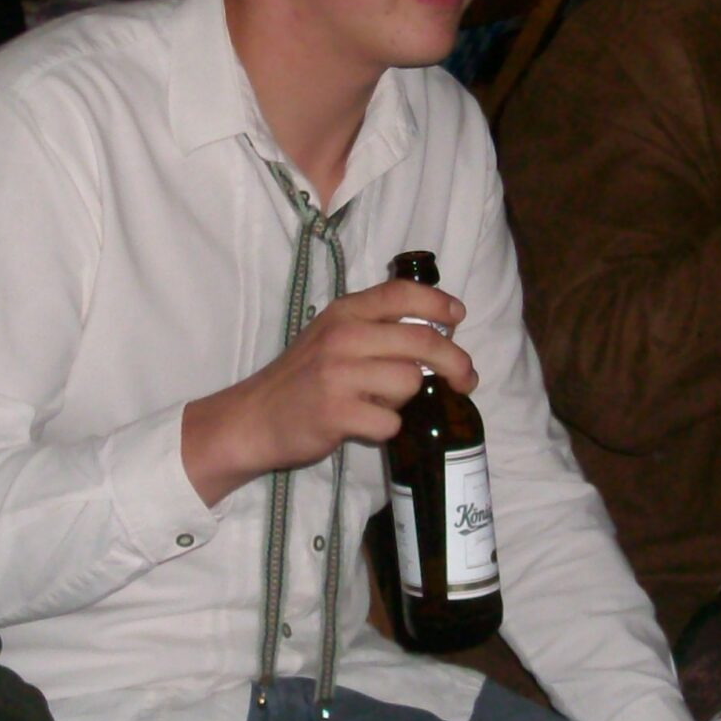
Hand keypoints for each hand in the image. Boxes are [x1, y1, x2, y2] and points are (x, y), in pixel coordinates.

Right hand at [180, 278, 473, 506]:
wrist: (255, 417)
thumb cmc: (303, 377)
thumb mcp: (332, 335)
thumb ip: (374, 326)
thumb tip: (438, 329)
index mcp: (345, 312)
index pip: (402, 293)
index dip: (438, 303)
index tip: (458, 318)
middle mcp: (343, 335)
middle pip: (422, 341)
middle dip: (455, 362)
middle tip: (465, 379)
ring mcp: (338, 374)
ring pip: (409, 382)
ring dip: (406, 398)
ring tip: (380, 402)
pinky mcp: (336, 412)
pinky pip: (390, 420)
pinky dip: (386, 427)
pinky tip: (365, 424)